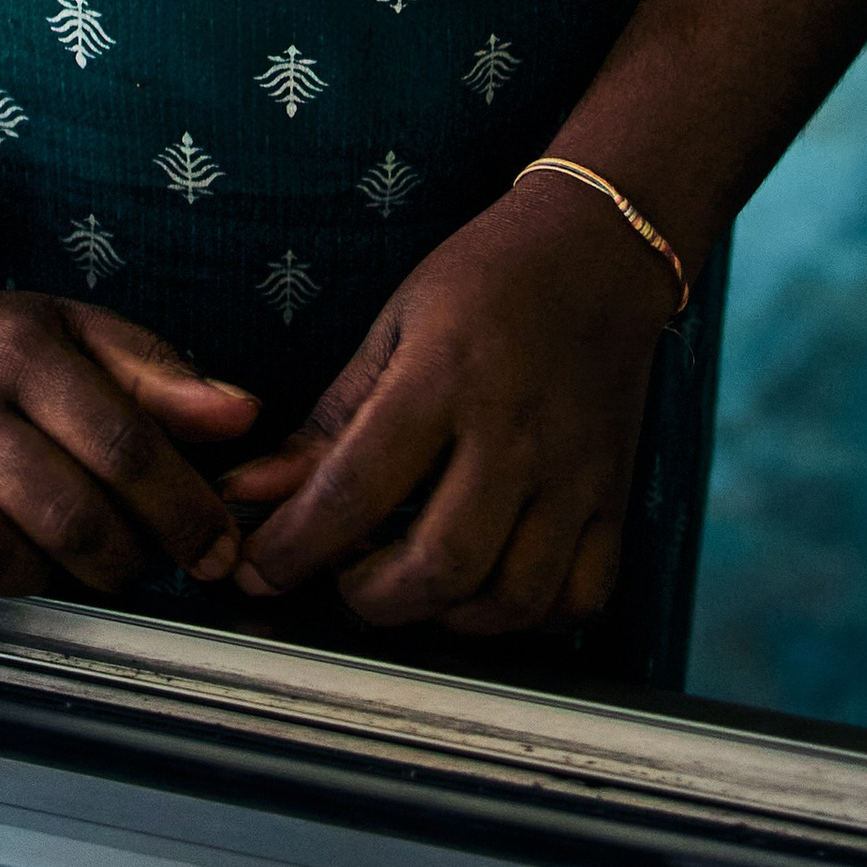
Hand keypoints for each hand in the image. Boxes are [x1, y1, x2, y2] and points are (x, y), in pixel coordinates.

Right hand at [0, 279, 259, 619]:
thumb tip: (244, 414)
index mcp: (18, 349)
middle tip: (134, 562)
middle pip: (63, 514)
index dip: (182, 508)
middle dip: (122, 559)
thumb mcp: (69, 330)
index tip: (215, 547)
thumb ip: (157, 375)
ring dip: (40, 580)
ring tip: (53, 560)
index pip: (122, 443)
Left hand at [221, 172, 672, 638]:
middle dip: (370, 598)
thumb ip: (328, 419)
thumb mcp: (394, 322)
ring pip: (511, 598)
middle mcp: (515, 433)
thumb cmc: (488, 276)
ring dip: (445, 618)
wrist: (600, 247)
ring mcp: (574, 472)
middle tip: (341, 578)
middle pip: (440, 563)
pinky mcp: (615, 496)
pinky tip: (487, 591)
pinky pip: (579, 599)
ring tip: (410, 587)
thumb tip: (251, 491)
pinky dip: (526, 618)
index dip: (295, 547)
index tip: (259, 570)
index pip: (358, 488)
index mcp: (446, 375)